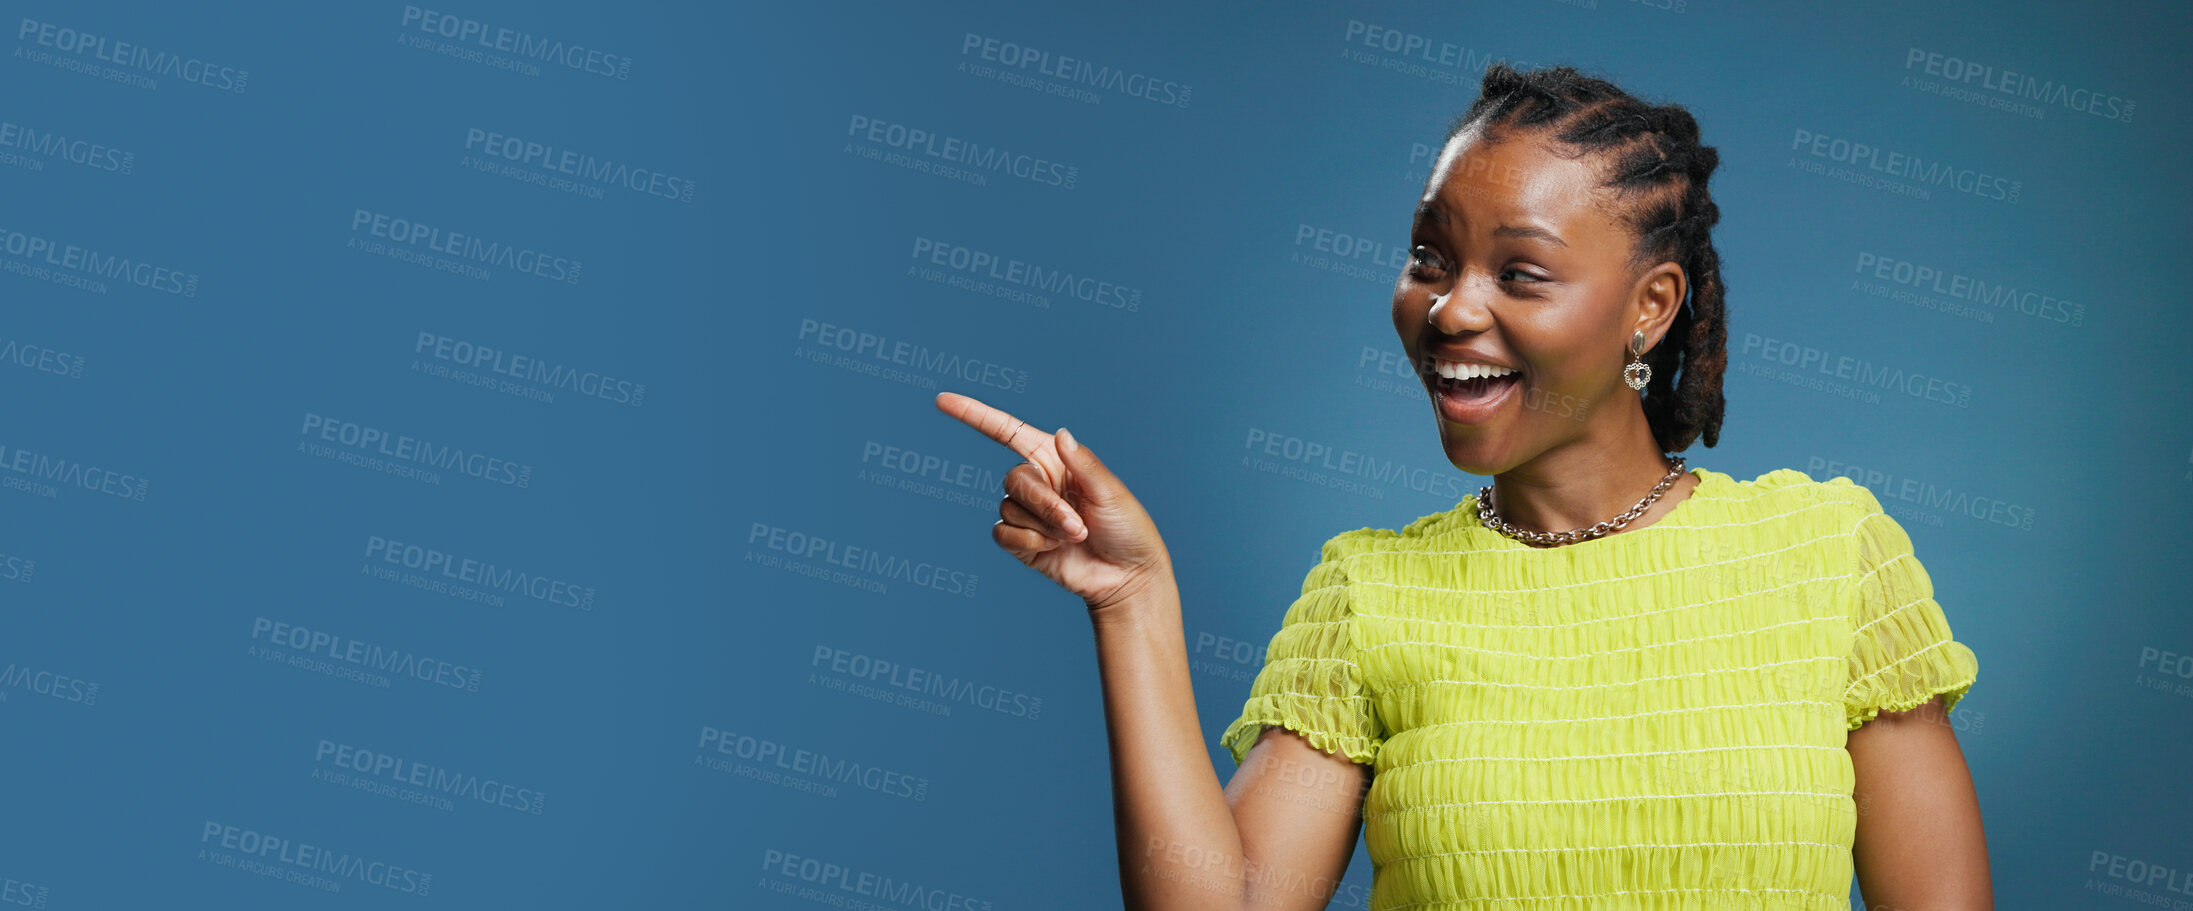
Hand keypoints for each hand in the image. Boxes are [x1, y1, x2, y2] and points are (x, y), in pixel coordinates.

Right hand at [933, 392, 1170, 611]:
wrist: (1126, 577)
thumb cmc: (1127, 530)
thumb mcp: (1110, 491)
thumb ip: (1083, 463)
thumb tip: (1061, 433)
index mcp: (1056, 459)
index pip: (1008, 432)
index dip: (975, 414)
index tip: (943, 401)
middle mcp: (1039, 482)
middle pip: (1014, 479)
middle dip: (1045, 504)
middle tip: (1076, 525)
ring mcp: (1028, 513)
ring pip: (1009, 508)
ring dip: (1042, 526)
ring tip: (1074, 538)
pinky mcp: (1022, 543)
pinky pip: (1003, 534)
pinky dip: (1027, 542)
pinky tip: (1052, 550)